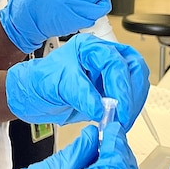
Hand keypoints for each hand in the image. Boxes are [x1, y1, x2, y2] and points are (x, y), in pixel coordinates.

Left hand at [5, 33, 148, 129]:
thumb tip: (101, 108)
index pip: (115, 62)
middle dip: (132, 94)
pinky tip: (119, 120)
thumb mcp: (56, 85)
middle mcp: (101, 56)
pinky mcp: (110, 88)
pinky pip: (129, 95)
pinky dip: (129, 108)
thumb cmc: (39, 83)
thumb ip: (79, 94)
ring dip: (134, 102)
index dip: (120, 86)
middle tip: (124, 116)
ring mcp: (107, 72)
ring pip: (136, 81)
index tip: (118, 109)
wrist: (33, 96)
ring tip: (121, 120)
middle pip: (133, 68)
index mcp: (88, 47)